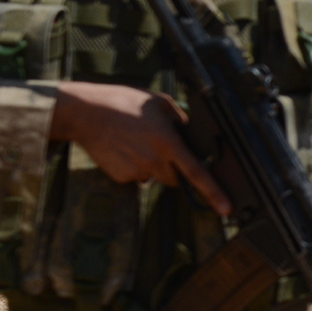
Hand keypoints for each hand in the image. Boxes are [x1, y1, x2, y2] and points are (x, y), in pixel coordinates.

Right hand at [50, 82, 230, 214]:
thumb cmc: (122, 103)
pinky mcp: (120, 176)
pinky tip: (124, 149)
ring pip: (154, 177)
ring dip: (152, 166)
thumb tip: (188, 128)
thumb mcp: (159, 102)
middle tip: (158, 146)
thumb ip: (179, 117)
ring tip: (137, 143)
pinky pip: (135, 177)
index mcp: (169, 143)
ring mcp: (136, 171)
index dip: (214, 193)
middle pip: (175, 178)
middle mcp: (154, 161)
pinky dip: (133, 167)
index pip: (197, 173)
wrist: (85, 113)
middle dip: (173, 168)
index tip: (226, 208)